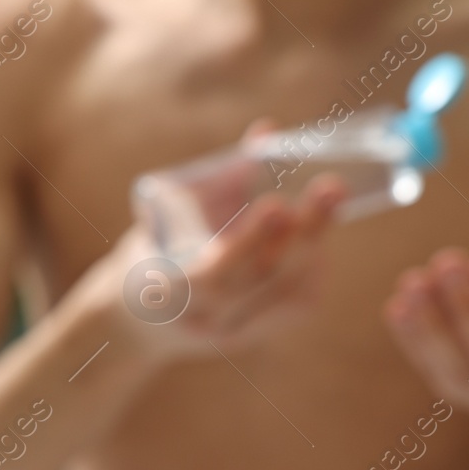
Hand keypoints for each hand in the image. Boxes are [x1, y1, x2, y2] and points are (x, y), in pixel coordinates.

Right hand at [116, 166, 345, 362]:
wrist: (138, 319)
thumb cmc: (157, 249)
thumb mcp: (168, 213)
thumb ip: (220, 178)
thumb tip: (267, 131)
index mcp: (165, 287)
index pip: (214, 271)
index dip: (248, 240)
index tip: (277, 203)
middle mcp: (198, 318)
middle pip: (257, 280)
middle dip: (299, 233)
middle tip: (330, 189)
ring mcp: (225, 333)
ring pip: (281, 295)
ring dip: (312, 246)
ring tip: (330, 203)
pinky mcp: (248, 337)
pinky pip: (291, 309)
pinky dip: (311, 271)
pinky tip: (317, 242)